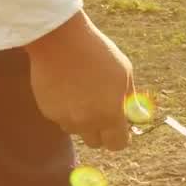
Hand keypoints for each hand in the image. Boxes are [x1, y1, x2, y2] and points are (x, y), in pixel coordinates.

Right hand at [24, 10, 133, 150]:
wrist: (61, 41)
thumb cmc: (98, 53)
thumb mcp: (124, 73)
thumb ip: (130, 100)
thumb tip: (137, 117)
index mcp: (110, 114)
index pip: (118, 144)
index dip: (121, 136)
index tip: (121, 127)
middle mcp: (87, 122)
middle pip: (96, 142)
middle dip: (101, 130)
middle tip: (102, 109)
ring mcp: (65, 118)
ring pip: (77, 129)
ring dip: (82, 119)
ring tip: (83, 91)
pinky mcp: (48, 111)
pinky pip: (61, 117)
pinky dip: (66, 108)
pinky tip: (67, 86)